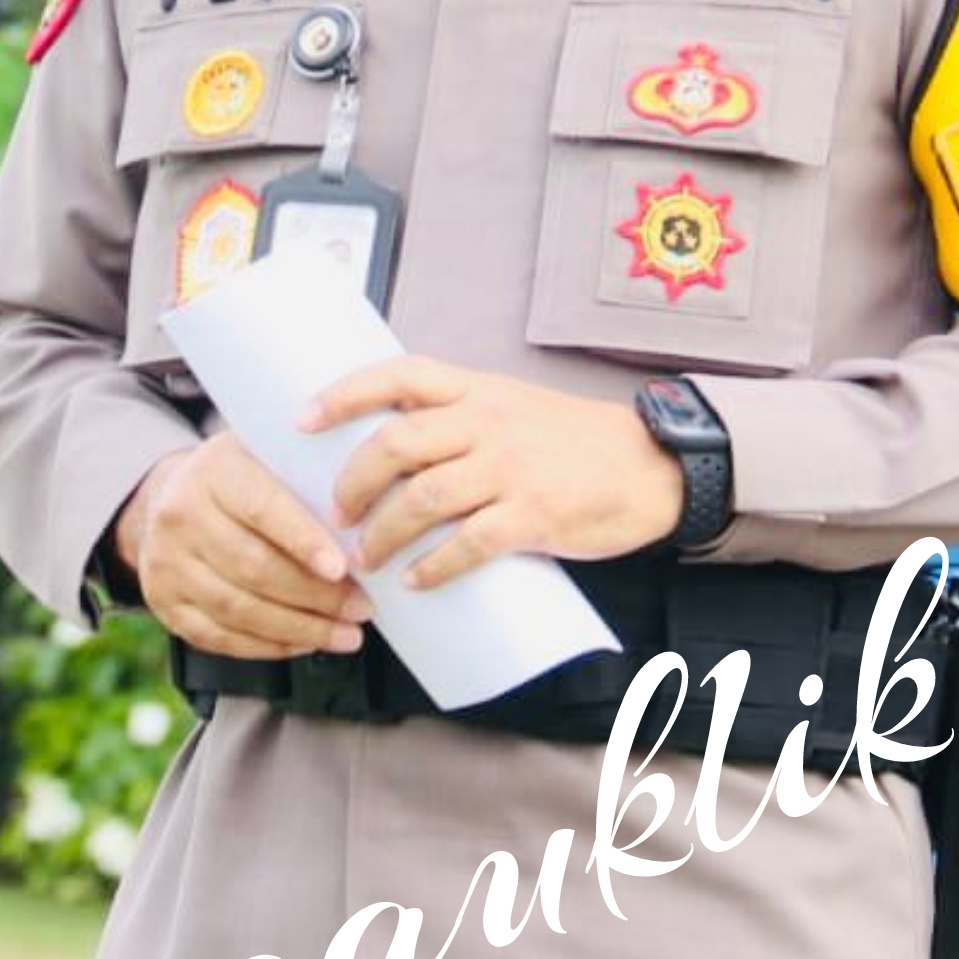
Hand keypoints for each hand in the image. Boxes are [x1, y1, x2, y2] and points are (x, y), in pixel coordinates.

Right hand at [114, 434, 371, 659]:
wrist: (175, 496)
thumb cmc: (246, 479)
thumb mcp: (272, 455)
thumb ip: (312, 477)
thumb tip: (378, 510)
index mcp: (214, 471)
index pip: (262, 508)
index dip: (304, 541)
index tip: (344, 568)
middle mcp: (181, 515)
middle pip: (253, 567)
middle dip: (317, 596)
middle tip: (362, 609)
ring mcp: (165, 562)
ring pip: (237, 608)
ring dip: (300, 628)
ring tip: (345, 634)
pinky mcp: (162, 601)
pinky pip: (218, 635)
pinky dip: (268, 646)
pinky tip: (305, 643)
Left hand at [303, 358, 681, 583]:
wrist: (655, 468)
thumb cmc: (580, 445)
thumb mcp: (518, 410)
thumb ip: (464, 423)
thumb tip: (395, 456)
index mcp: (480, 392)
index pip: (399, 377)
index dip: (343, 395)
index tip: (302, 422)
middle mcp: (490, 423)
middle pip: (396, 444)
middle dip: (354, 483)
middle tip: (338, 512)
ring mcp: (513, 470)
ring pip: (423, 499)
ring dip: (383, 534)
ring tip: (368, 558)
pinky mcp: (536, 515)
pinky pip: (469, 544)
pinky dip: (434, 567)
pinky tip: (417, 582)